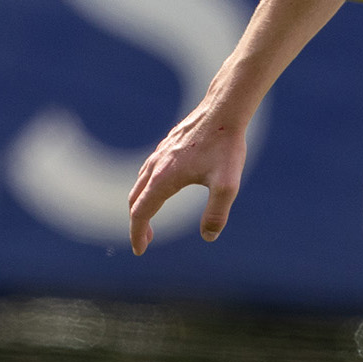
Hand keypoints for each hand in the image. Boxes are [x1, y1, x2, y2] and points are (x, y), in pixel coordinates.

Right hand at [127, 110, 248, 253]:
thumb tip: (209, 236)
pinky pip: (147, 172)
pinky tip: (161, 191)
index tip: (140, 251)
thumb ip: (217, 214)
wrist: (224, 110)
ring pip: (139, 185)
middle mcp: (155, 166)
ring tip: (151, 221)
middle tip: (147, 241)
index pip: (140, 213)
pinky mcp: (166, 146)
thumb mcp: (227, 185)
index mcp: (164, 179)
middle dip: (137, 224)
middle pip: (134, 200)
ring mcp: (159, 154)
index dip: (137, 235)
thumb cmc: (226, 146)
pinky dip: (146, 189)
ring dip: (140, 205)